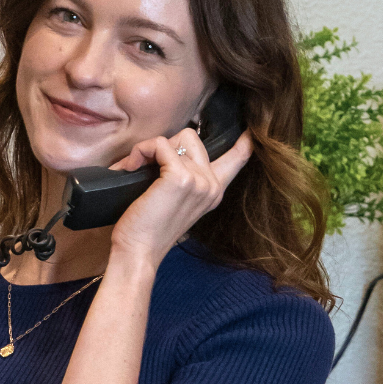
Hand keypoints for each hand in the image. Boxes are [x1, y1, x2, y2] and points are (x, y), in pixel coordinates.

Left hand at [108, 126, 252, 269]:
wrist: (138, 252)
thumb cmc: (148, 227)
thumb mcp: (176, 199)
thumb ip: (184, 175)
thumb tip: (168, 146)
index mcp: (214, 191)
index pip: (239, 157)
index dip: (244, 140)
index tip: (250, 131)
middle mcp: (211, 185)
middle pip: (192, 137)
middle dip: (166, 146)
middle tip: (149, 168)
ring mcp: (200, 181)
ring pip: (177, 138)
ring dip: (151, 149)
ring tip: (138, 170)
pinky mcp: (181, 177)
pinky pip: (160, 144)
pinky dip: (141, 151)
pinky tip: (132, 168)